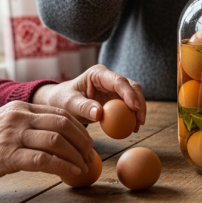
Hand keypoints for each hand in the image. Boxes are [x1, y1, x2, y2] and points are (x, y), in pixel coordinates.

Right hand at [0, 101, 96, 190]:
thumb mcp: (4, 122)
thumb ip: (28, 124)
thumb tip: (56, 135)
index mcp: (20, 108)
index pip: (60, 113)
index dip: (79, 128)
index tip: (88, 142)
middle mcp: (19, 118)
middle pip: (63, 124)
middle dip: (83, 141)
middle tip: (91, 155)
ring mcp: (13, 136)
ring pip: (57, 141)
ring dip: (76, 155)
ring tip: (84, 166)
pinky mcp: (8, 156)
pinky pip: (44, 161)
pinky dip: (63, 167)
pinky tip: (71, 174)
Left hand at [32, 64, 146, 128]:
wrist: (61, 102)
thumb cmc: (62, 100)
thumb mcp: (69, 104)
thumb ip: (83, 107)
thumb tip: (99, 113)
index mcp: (98, 74)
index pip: (118, 81)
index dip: (129, 93)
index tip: (135, 108)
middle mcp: (109, 78)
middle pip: (131, 86)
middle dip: (139, 102)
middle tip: (140, 121)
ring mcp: (114, 88)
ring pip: (134, 95)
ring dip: (138, 110)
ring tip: (137, 127)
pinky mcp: (116, 98)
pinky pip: (129, 106)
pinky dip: (133, 116)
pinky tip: (133, 128)